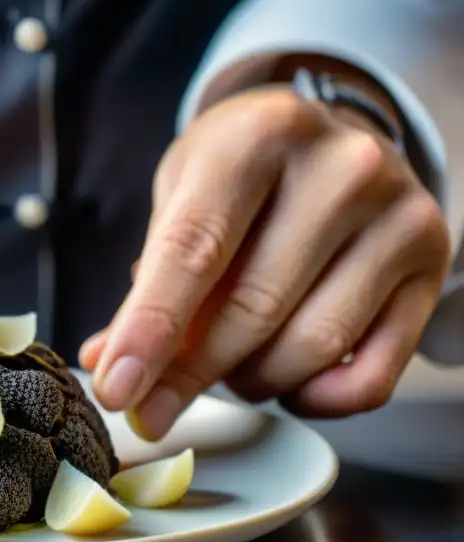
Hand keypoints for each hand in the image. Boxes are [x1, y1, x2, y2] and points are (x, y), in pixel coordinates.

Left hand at [80, 86, 450, 439]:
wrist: (333, 139)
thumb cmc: (244, 173)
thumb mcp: (183, 196)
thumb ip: (149, 282)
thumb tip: (109, 364)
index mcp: (258, 135)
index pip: (194, 251)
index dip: (150, 330)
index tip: (116, 390)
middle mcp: (341, 168)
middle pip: (252, 310)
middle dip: (190, 374)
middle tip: (152, 406)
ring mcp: (398, 214)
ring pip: (312, 348)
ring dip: (252, 380)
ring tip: (229, 364)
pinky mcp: (431, 263)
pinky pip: (371, 376)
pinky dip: (315, 399)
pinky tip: (286, 380)